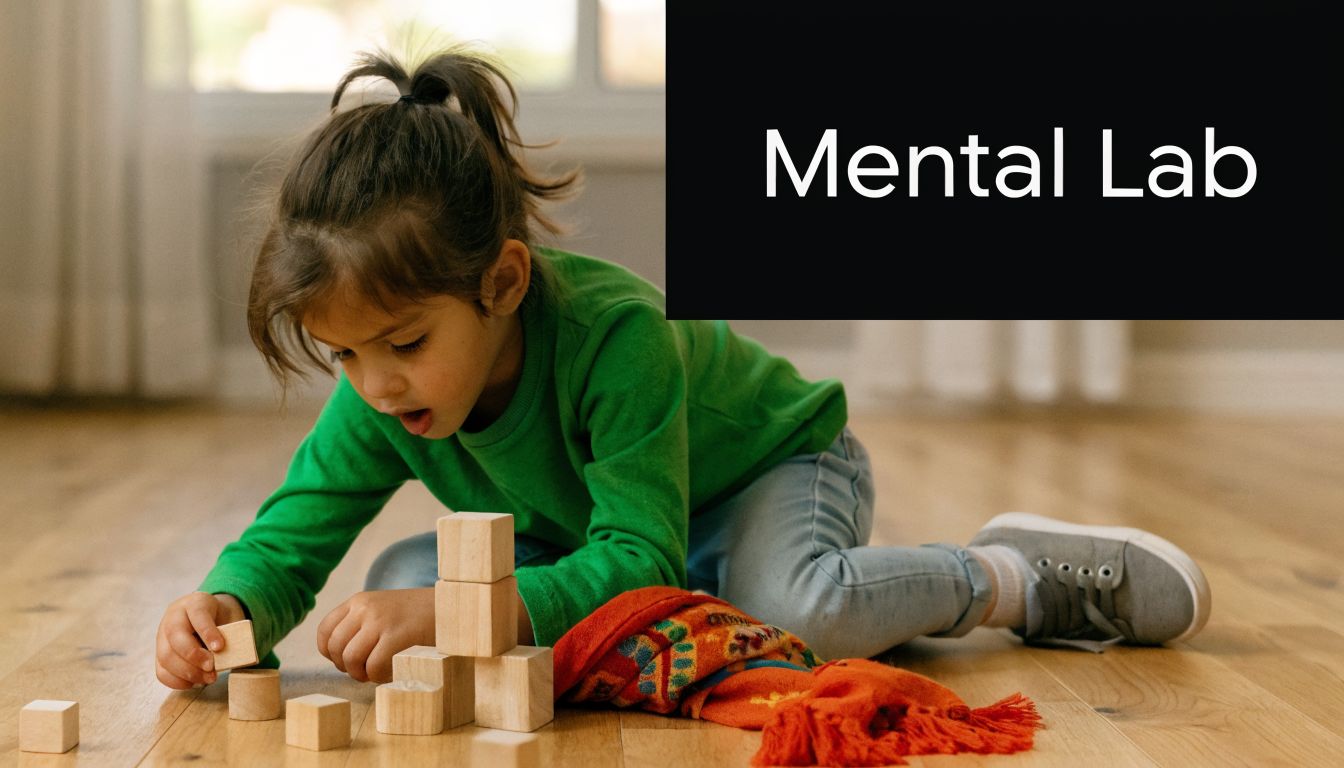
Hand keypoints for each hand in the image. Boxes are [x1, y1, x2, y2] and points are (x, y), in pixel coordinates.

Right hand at [155, 591, 245, 688]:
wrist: (206, 619)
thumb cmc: (219, 620)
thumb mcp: (227, 618)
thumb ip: (230, 633)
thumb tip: (235, 656)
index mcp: (193, 603)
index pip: (198, 614)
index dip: (208, 632)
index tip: (220, 647)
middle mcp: (173, 617)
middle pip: (176, 637)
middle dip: (194, 656)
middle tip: (211, 668)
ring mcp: (162, 636)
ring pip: (166, 656)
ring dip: (188, 672)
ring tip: (208, 678)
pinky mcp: (159, 655)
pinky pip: (162, 671)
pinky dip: (178, 681)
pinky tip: (194, 682)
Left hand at [316, 588, 434, 682]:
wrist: (452, 607)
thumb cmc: (418, 616)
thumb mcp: (383, 611)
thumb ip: (361, 626)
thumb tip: (341, 659)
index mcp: (359, 601)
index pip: (325, 631)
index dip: (330, 653)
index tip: (346, 660)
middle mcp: (366, 608)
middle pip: (336, 648)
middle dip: (347, 667)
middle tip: (365, 670)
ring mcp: (380, 621)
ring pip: (351, 659)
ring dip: (362, 674)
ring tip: (378, 672)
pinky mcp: (397, 636)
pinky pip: (373, 666)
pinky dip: (380, 676)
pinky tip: (392, 671)